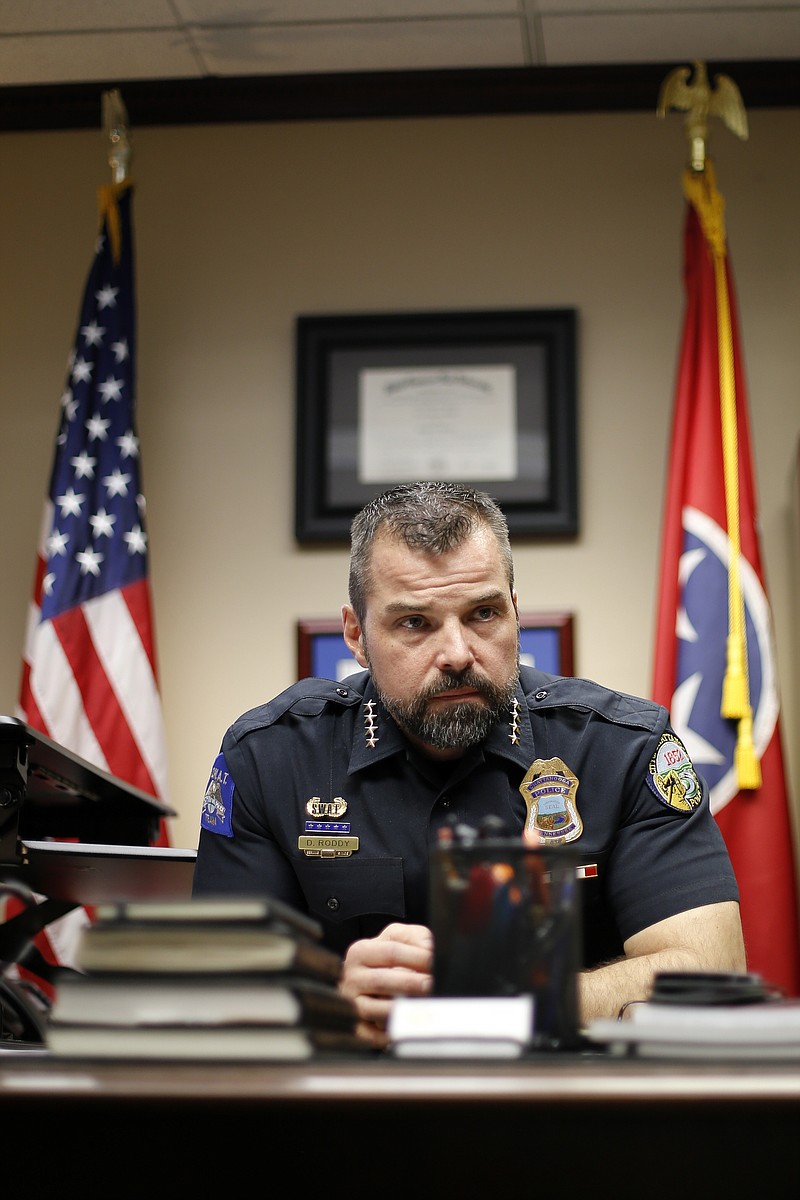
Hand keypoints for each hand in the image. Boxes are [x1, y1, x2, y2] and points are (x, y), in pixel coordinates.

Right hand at [339, 923, 432, 1047]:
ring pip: (375, 1010)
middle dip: (411, 984)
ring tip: (424, 1006)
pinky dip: (390, 1035)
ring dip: (402, 1010)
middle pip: (382, 981)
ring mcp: (353, 1005)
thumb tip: (429, 950)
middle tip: (432, 984)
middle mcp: (352, 978)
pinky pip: (372, 1035)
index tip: (435, 963)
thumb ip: (415, 937)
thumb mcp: (399, 937)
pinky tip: (407, 1028)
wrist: (369, 976)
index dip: (417, 958)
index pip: (391, 952)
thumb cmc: (388, 957)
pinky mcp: (358, 1028)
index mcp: (360, 952)